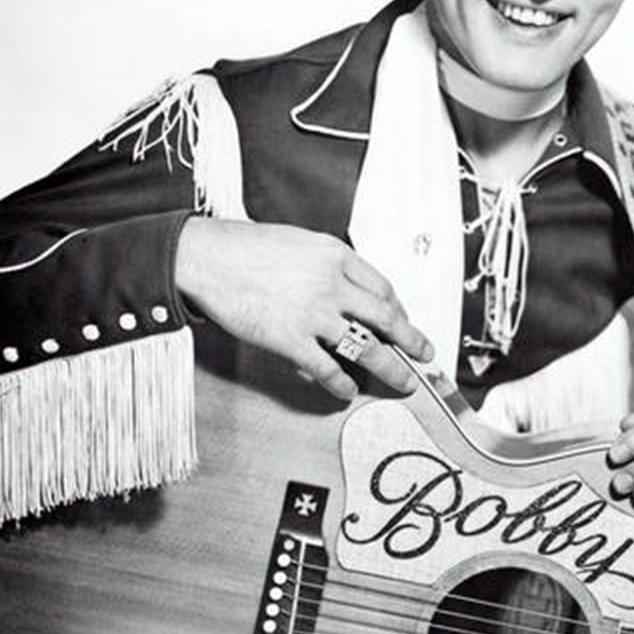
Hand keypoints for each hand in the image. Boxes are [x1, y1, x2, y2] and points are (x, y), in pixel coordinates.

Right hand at [175, 218, 433, 399]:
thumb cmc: (247, 247)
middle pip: (387, 317)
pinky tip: (347, 391)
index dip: (398, 309)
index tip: (403, 322)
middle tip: (425, 354)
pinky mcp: (291, 339)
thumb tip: (345, 290)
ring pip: (366, 347)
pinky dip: (341, 384)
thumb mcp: (300, 242)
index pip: (382, 287)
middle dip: (411, 340)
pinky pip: (327, 368)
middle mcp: (333, 284)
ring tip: (403, 382)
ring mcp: (314, 314)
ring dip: (389, 369)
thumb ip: (327, 264)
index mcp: (336, 256)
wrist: (208, 257)